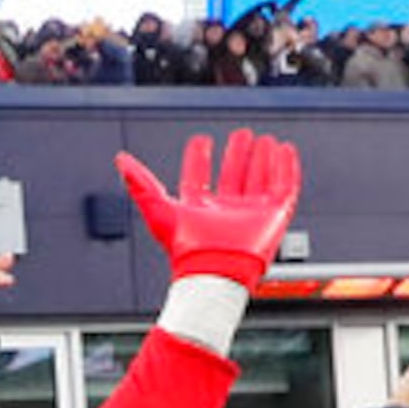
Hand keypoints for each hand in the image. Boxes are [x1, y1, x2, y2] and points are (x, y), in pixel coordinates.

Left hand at [114, 130, 302, 287]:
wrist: (214, 273)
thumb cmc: (185, 250)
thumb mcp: (158, 208)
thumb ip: (140, 183)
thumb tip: (121, 160)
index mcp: (200, 210)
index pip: (200, 178)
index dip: (199, 159)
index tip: (201, 141)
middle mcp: (226, 211)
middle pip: (233, 176)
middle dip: (237, 155)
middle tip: (240, 135)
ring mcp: (251, 214)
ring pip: (259, 179)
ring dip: (262, 158)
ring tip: (264, 139)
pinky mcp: (274, 216)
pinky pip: (284, 187)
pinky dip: (286, 168)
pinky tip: (285, 151)